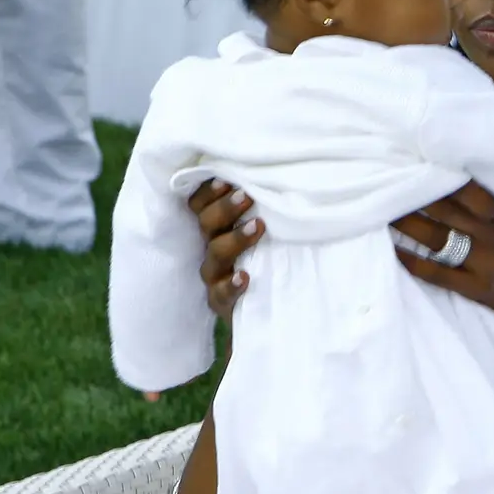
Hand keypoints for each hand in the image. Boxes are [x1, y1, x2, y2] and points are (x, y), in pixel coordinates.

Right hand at [186, 179, 265, 320]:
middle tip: (247, 196)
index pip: (200, 205)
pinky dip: (232, 284)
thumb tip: (293, 177)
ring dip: (235, 239)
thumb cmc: (271, 264)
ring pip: (214, 254)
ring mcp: (216, 277)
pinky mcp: (224, 303)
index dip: (208, 191)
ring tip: (259, 226)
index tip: (228, 178)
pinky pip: (221, 294)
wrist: (268, 316)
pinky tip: (244, 277)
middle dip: (225, 208)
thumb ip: (267, 211)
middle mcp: (212, 250)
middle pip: (207, 225)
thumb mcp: (268, 235)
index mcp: (217, 230)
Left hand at [389, 182, 493, 338]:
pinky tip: (394, 251)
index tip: (413, 164)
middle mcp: (492, 236)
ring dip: (407, 225)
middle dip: (415, 198)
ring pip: (438, 239)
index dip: (439, 177)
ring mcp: (484, 263)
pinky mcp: (474, 288)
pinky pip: (435, 272)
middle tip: (386, 185)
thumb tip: (439, 175)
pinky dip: (412, 261)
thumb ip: (481, 204)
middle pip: (446, 212)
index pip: (468, 190)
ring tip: (384, 213)